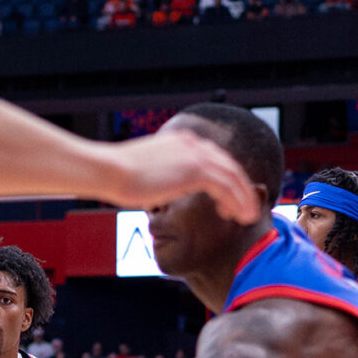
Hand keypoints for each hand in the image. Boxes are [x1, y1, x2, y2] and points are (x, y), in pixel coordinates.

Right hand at [102, 130, 262, 220]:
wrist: (110, 170)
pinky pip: (227, 187)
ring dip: (244, 197)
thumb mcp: (146, 170)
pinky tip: (238, 216)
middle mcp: (191, 144)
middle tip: (247, 206)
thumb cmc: (118, 176)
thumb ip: (162, 174)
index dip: (226, 178)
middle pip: (228, 165)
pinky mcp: (196, 170)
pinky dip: (237, 201)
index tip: (228, 198)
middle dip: (241, 187)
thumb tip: (163, 188)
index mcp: (180, 141)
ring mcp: (195, 155)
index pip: (214, 158)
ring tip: (248, 216)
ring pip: (233, 176)